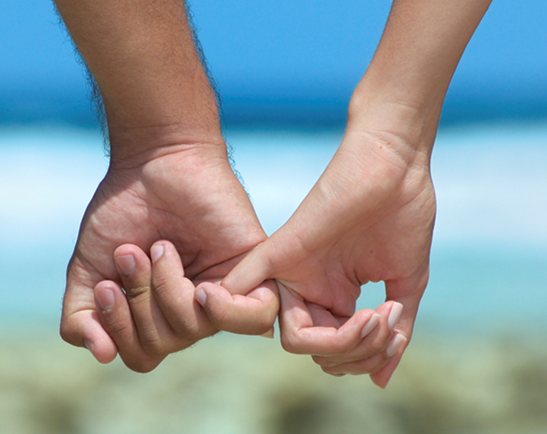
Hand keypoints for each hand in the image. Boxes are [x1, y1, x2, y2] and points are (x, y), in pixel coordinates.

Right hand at [60, 142, 277, 370]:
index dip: (118, 330)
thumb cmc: (123, 212)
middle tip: (133, 254)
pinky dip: (222, 310)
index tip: (107, 284)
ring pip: (196, 329)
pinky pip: (253, 319)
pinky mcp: (253, 271)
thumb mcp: (89, 269)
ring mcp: (223, 291)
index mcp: (159, 313)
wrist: (155, 163)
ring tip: (161, 248)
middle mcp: (192, 309)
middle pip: (164, 344)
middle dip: (138, 299)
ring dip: (165, 290)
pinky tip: (203, 288)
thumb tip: (102, 356)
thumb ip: (82, 316)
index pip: (142, 355)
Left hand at [203, 125, 435, 387]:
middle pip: (315, 353)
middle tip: (385, 323)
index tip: (394, 327)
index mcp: (335, 297)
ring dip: (342, 343)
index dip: (364, 355)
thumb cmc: (404, 215)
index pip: (333, 352)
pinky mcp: (282, 249)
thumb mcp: (404, 286)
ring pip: (295, 340)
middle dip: (356, 353)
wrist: (397, 165)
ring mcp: (294, 272)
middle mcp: (310, 290)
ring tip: (375, 316)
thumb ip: (393, 333)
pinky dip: (238, 307)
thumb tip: (380, 381)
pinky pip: (246, 287)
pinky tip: (265, 318)